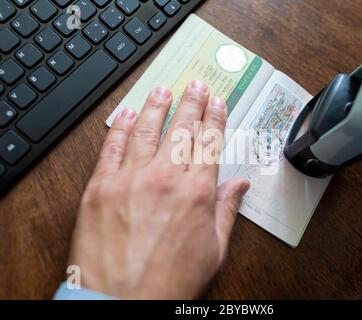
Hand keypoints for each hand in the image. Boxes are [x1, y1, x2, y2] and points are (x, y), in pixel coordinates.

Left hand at [69, 81, 249, 298]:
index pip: (209, 142)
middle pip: (181, 129)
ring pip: (145, 131)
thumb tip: (240, 185)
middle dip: (191, 103)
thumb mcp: (214, 250)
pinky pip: (110, 148)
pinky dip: (118, 127)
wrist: (122, 304)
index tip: (217, 103)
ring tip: (163, 91)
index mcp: (196, 193)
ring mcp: (129, 180)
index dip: (214, 118)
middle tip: (196, 86)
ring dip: (156, 107)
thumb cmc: (170, 282)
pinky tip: (125, 114)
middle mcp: (164, 179)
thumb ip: (227, 211)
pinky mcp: (99, 188)